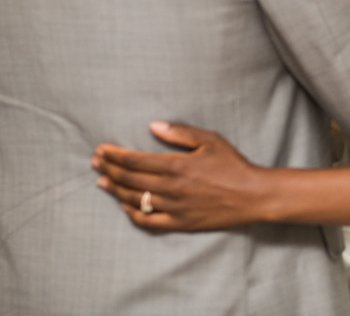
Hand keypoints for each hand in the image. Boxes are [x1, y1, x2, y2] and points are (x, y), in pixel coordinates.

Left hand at [92, 121, 266, 231]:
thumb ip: (180, 133)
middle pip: (129, 179)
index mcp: (176, 166)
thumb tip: (153, 126)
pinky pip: (148, 222)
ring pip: (134, 200)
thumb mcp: (211, 140)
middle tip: (96, 163)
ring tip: (103, 182)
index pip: (134, 161)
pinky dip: (132, 214)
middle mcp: (170, 188)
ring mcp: (173, 208)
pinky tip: (124, 206)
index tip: (101, 150)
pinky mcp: (179, 223)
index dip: (115, 155)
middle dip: (109, 169)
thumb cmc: (233, 164)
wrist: (252, 195)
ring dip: (115, 190)